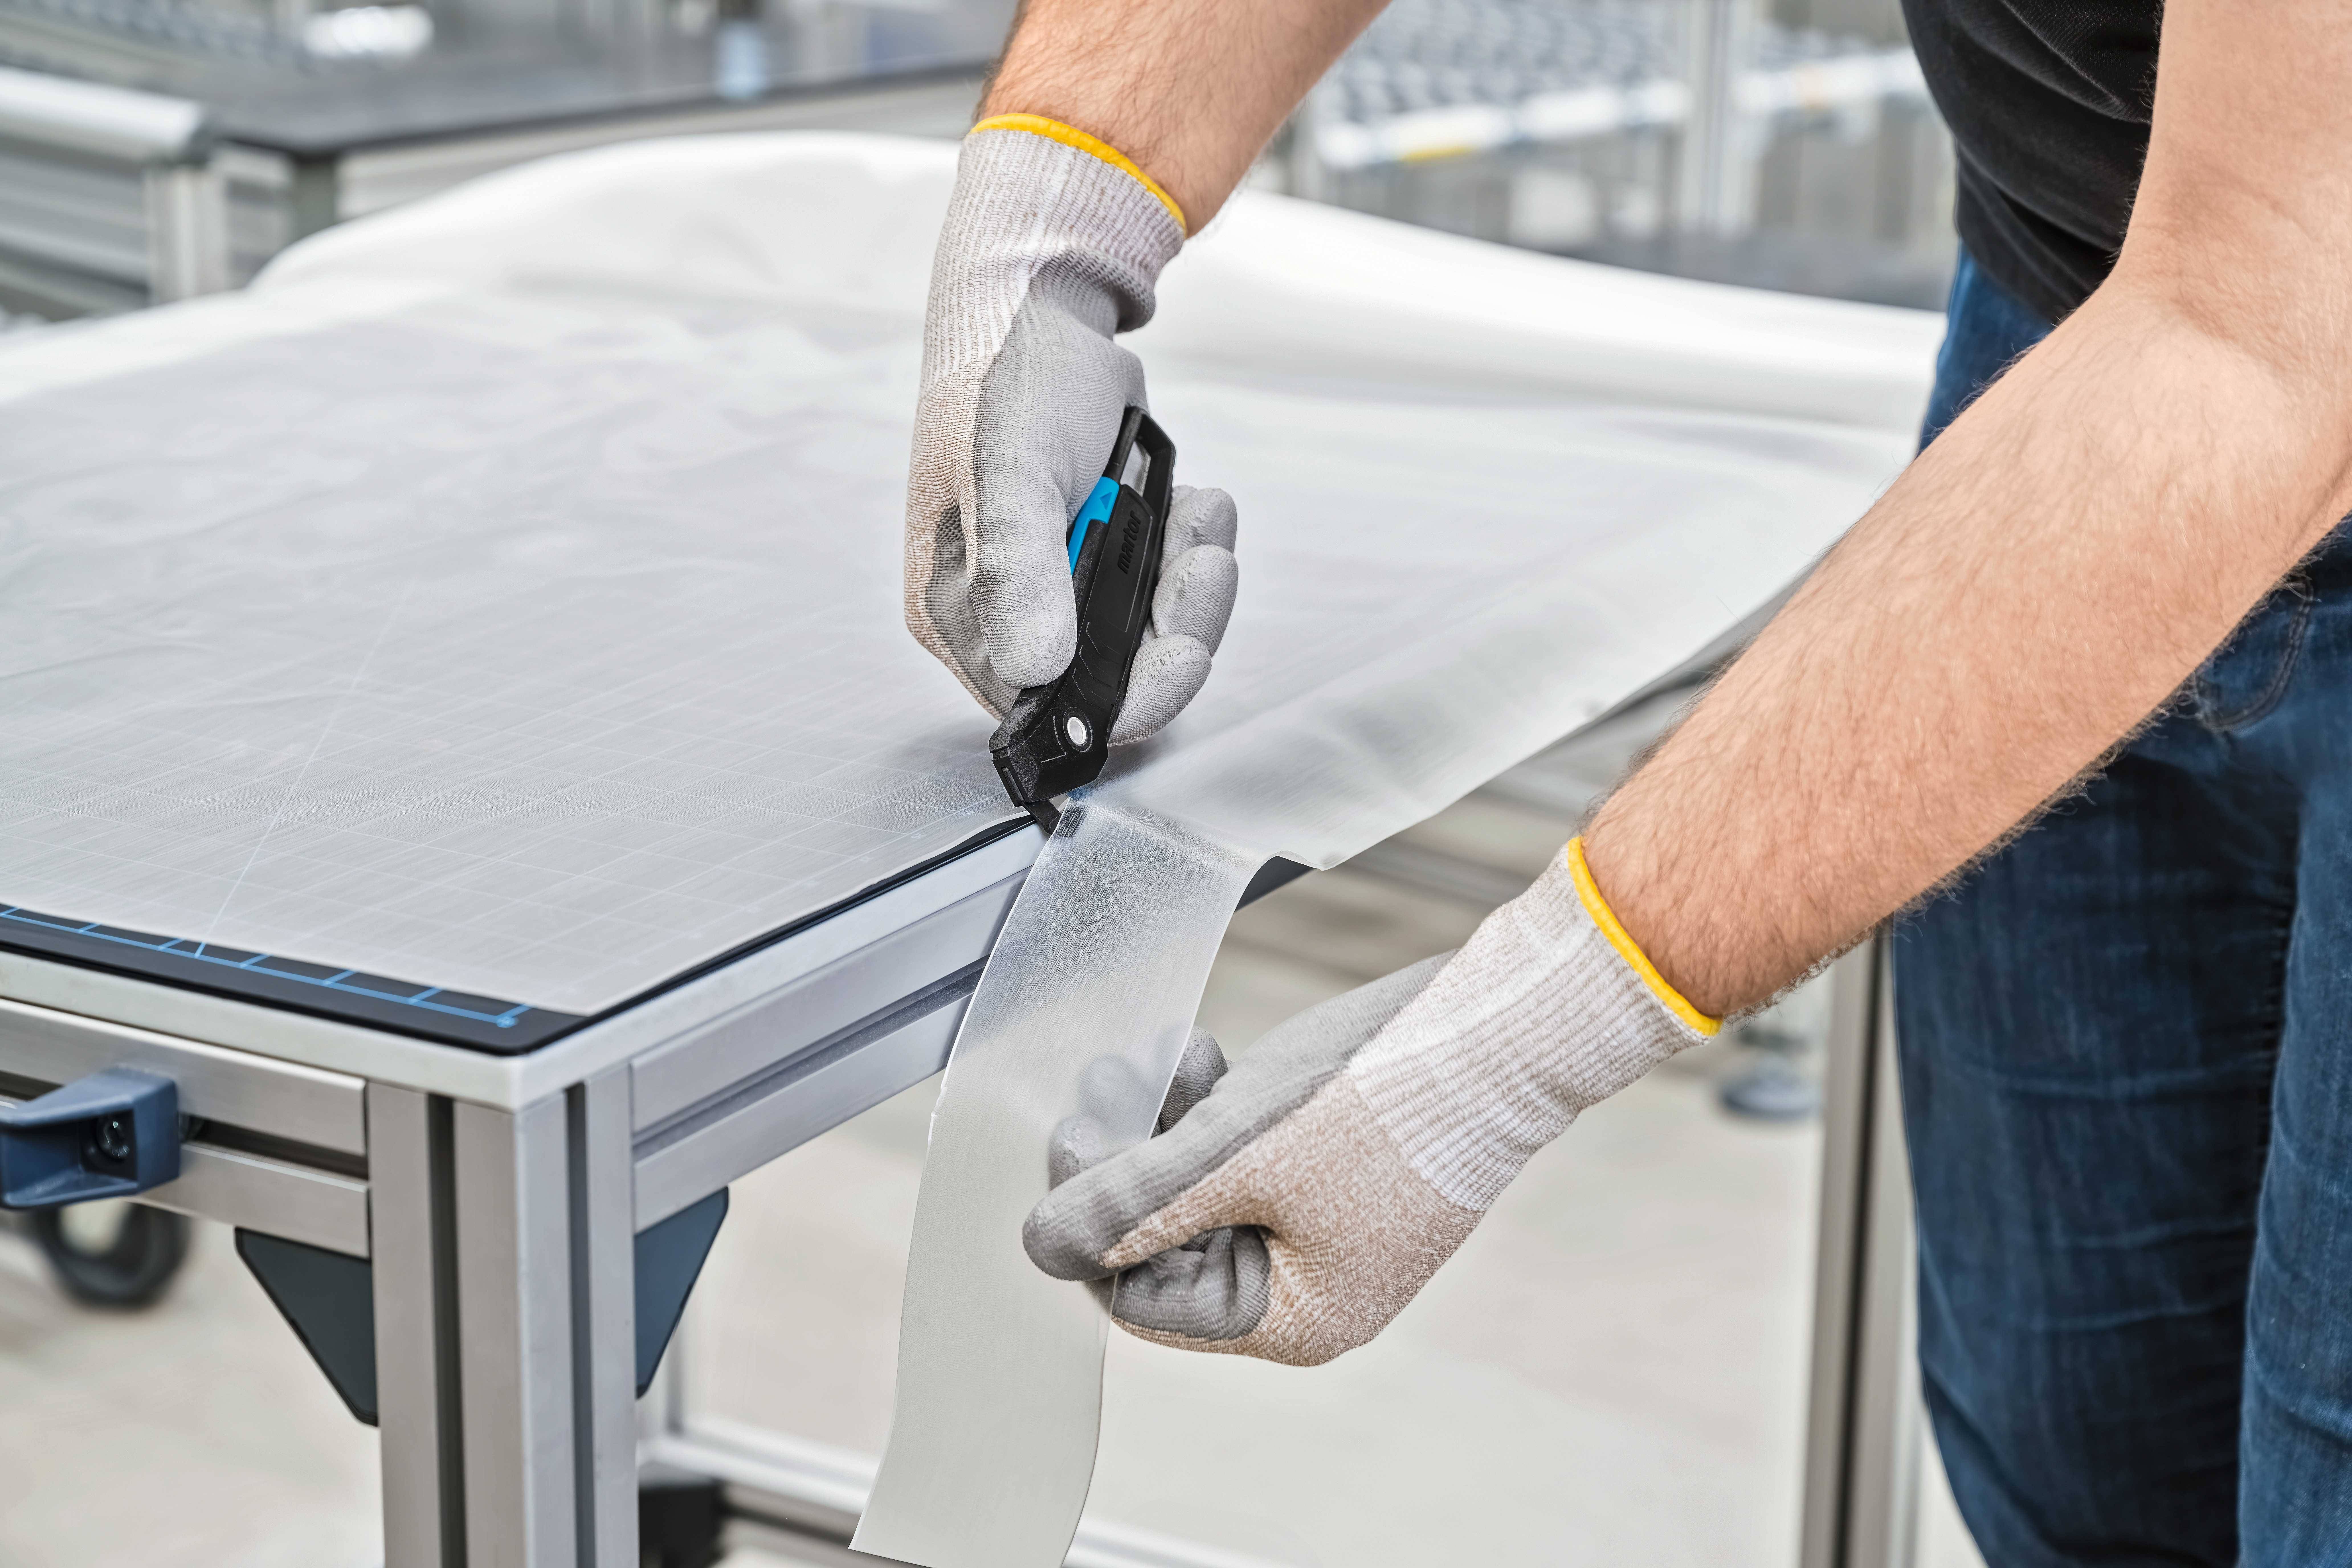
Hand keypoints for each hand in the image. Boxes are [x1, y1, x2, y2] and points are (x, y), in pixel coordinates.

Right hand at [904, 117, 1239, 742]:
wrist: (1039, 309)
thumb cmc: (1003, 381)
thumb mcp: (1007, 470)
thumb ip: (1018, 572)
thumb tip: (1035, 668)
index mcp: (960, 611)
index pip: (1046, 706)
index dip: (1125, 698)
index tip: (1186, 658)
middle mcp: (1007, 613)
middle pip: (1113, 678)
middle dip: (1175, 629)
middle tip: (1207, 566)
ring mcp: (1060, 585)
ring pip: (1151, 634)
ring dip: (1193, 582)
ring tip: (1198, 517)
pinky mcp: (1103, 555)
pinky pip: (1166, 587)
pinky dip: (1193, 547)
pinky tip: (1191, 498)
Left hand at [1022, 841, 1717, 1364]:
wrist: (1497, 1028)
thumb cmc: (1377, 1100)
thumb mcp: (1232, 1153)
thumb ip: (1133, 1203)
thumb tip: (1043, 1246)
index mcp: (1296, 1318)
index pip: (1149, 1298)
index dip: (1097, 1224)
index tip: (1075, 1138)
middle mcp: (1314, 1288)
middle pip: (1173, 1244)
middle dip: (1132, 1163)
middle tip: (1107, 1085)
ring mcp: (1330, 1230)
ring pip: (1206, 1192)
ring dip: (1167, 1126)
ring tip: (1160, 1059)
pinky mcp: (1338, 1171)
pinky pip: (1248, 1160)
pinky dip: (1216, 1112)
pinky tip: (1204, 1057)